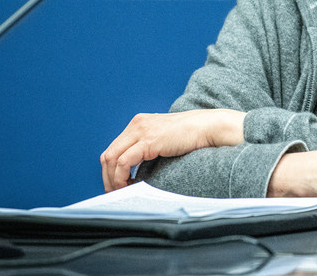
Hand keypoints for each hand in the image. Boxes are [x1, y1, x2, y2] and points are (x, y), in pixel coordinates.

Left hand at [100, 108, 244, 191]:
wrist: (209, 127)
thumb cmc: (192, 136)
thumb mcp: (164, 139)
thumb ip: (149, 148)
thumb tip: (138, 171)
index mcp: (139, 123)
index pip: (114, 148)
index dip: (111, 170)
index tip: (116, 186)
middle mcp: (136, 124)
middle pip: (108, 154)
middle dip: (108, 177)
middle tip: (115, 193)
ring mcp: (141, 131)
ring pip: (112, 159)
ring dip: (113, 179)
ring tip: (122, 192)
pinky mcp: (148, 140)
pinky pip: (124, 162)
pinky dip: (121, 177)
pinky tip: (130, 185)